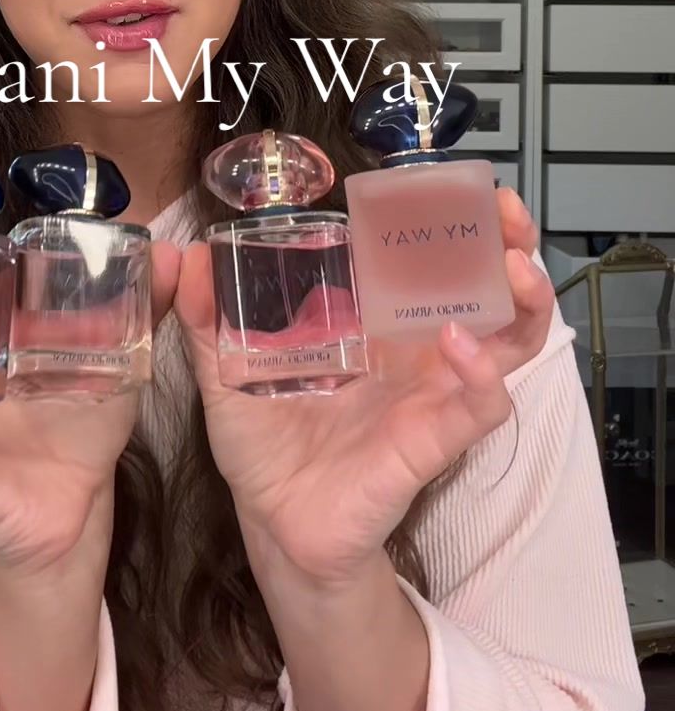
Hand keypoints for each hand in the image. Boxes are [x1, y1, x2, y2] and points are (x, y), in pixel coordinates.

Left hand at [173, 187, 553, 589]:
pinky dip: (481, 372)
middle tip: (507, 215)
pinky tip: (458, 342)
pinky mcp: (434, 440)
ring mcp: (433, 393)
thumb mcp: (226, 374)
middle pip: (487, 288)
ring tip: (514, 268)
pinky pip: (480, 406)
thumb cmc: (264, 446)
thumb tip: (188, 255)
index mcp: (377, 325)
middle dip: (509, 246)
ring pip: (509, 341)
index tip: (464, 186)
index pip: (430, 260)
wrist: (273, 524)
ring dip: (521, 301)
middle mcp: (416, 352)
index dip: (456, 223)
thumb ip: (208, 318)